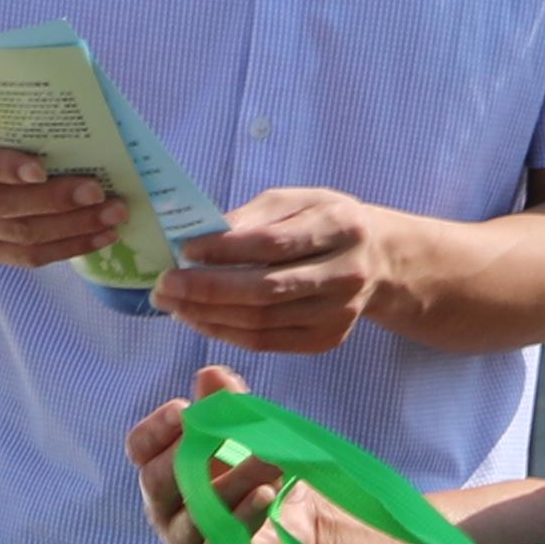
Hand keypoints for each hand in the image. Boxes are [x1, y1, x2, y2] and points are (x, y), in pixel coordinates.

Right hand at [0, 100, 130, 268]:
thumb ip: (5, 109)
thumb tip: (77, 109)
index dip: (3, 168)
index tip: (42, 169)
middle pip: (0, 204)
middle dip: (55, 201)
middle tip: (100, 192)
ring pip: (19, 235)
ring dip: (72, 228)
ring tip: (112, 216)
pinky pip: (25, 257)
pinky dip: (67, 248)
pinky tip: (99, 236)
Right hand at [126, 363, 331, 543]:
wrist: (302, 523)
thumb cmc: (259, 474)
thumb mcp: (247, 434)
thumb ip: (226, 405)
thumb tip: (211, 374)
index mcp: (165, 468)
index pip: (140, 449)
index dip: (156, 429)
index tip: (183, 410)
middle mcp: (168, 505)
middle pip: (156, 482)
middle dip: (185, 455)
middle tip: (217, 434)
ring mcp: (189, 538)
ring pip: (194, 512)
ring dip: (231, 482)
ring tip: (267, 461)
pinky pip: (223, 541)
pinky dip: (244, 516)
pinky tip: (265, 496)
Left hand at [164, 188, 416, 356]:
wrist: (379, 261)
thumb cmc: (327, 222)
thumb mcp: (298, 200)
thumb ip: (253, 216)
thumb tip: (203, 237)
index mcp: (341, 228)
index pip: (274, 244)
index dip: (226, 250)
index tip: (185, 250)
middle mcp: (345, 274)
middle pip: (266, 290)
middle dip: (207, 290)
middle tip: (165, 286)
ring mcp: (338, 313)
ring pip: (262, 322)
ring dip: (208, 315)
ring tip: (173, 304)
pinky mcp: (327, 339)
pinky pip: (267, 342)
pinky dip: (226, 332)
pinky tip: (199, 319)